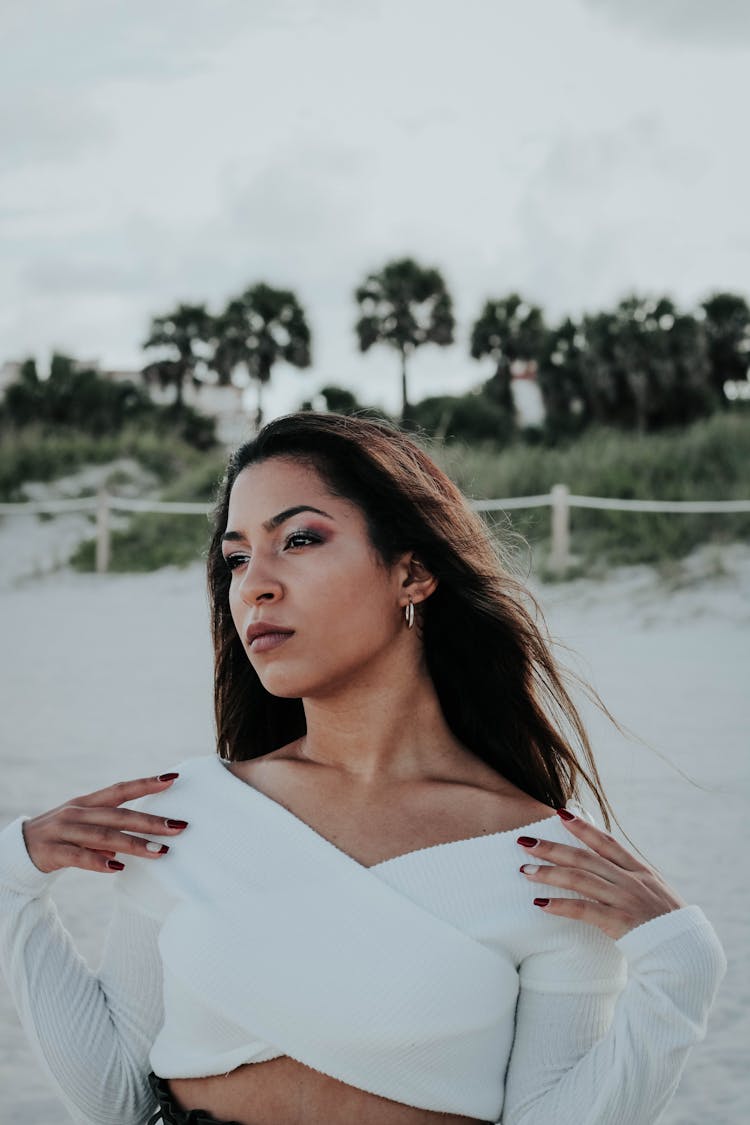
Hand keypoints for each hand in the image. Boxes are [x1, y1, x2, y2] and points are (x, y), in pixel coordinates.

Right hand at [21, 773, 188, 874]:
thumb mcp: (84, 825)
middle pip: (119, 815)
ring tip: (160, 851)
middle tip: (179, 827)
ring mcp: (64, 831)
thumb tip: (139, 837)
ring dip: (134, 844)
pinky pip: (78, 857)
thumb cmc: (62, 836)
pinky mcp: (53, 852)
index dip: (146, 783)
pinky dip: (98, 862)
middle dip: (151, 821)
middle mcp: (77, 812)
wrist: (18, 850)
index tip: (173, 777)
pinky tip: (118, 867)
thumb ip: (109, 827)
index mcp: (87, 802)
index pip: (121, 789)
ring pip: (104, 836)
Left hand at [517, 809, 688, 939]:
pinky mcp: (618, 922)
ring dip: (549, 873)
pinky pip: (584, 909)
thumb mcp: (654, 891)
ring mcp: (624, 899)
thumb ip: (631, 877)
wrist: (685, 952)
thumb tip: (606, 864)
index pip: (606, 841)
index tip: (560, 813)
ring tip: (525, 870)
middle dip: (552, 847)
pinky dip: (561, 905)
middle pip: (585, 857)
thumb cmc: (666, 923)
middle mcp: (630, 880)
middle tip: (524, 841)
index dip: (583, 826)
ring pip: (580, 879)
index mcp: (639, 870)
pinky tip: (540, 903)